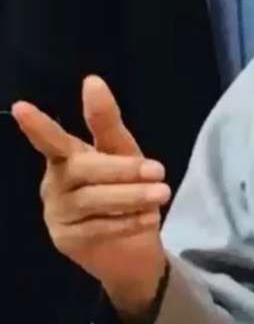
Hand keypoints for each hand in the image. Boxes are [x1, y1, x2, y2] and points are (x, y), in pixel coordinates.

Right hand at [12, 76, 169, 316]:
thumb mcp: (121, 151)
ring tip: (162, 194)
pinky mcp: (66, 239)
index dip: (37, 126)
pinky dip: (126, 221)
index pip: (52, 140)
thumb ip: (107, 121)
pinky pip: (96, 228)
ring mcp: (57, 212)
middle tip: (159, 170)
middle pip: (83, 170)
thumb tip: (92, 80)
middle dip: (123, 169)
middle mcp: (55, 182)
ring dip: (131, 197)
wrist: (129, 242)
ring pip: (92, 201)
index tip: (21, 107)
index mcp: (66, 156)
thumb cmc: (123, 185)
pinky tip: (150, 218)